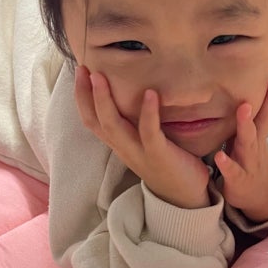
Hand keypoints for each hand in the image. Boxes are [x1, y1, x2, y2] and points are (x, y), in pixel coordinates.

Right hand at [74, 66, 210, 208]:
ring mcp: (139, 153)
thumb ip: (138, 123)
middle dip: (86, 95)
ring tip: (102, 76)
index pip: (92, 121)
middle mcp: (124, 148)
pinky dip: (149, 113)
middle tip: (82, 69)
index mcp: (120, 144)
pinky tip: (151, 93)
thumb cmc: (169, 164)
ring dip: (105, 101)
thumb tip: (138, 91)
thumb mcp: (146, 142)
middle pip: (96, 121)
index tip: (80, 73)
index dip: (82, 98)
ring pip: (114, 127)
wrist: (186, 198)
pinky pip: (150, 132)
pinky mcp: (159, 155)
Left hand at [214, 67, 267, 223]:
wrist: (261, 196)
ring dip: (246, 126)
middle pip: (262, 119)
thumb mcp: (252, 137)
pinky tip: (219, 157)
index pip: (267, 107)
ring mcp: (248, 161)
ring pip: (248, 142)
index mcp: (257, 133)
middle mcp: (256, 144)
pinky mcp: (238, 179)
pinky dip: (226, 164)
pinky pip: (232, 171)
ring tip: (243, 108)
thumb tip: (240, 87)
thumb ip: (248, 116)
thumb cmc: (250, 160)